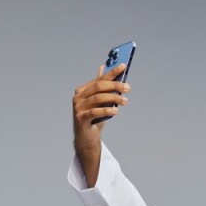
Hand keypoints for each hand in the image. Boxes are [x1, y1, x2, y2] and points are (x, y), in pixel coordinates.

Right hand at [71, 63, 129, 185]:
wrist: (86, 139)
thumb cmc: (94, 119)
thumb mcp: (99, 103)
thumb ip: (101, 87)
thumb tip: (103, 68)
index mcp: (83, 90)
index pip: (100, 79)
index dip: (112, 72)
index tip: (124, 66)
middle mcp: (78, 96)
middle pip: (98, 87)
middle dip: (114, 85)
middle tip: (128, 87)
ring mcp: (78, 107)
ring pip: (97, 98)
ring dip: (113, 98)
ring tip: (125, 101)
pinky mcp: (80, 118)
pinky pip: (95, 112)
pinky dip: (106, 110)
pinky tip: (116, 111)